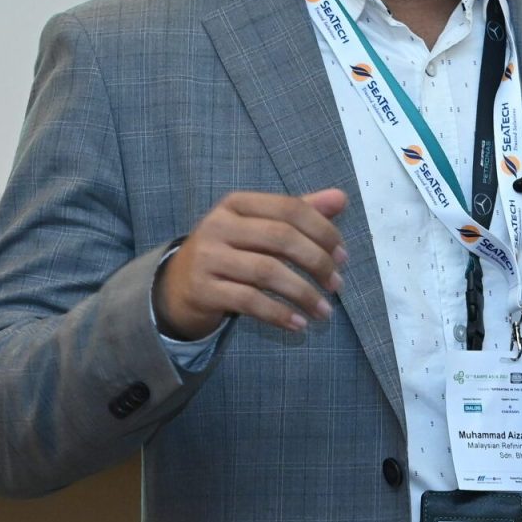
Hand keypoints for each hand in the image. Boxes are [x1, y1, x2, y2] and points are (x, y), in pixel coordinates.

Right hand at [155, 188, 348, 340]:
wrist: (178, 285)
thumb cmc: (232, 252)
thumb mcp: (261, 227)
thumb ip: (300, 212)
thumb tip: (340, 197)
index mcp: (237, 203)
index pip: (289, 208)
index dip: (322, 231)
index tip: (343, 256)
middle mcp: (219, 225)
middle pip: (280, 238)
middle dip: (316, 262)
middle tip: (337, 284)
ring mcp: (208, 257)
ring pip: (266, 272)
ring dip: (303, 293)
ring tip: (324, 311)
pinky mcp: (203, 289)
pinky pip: (248, 301)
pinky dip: (279, 314)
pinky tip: (298, 324)